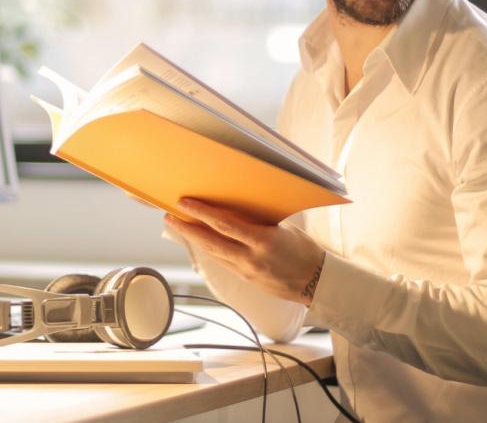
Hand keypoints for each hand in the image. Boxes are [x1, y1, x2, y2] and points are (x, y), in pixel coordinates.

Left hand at [165, 198, 325, 305]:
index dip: (201, 213)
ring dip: (193, 240)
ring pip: (213, 254)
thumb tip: (237, 207)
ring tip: (179, 226)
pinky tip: (200, 241)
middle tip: (169, 216)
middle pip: (210, 242)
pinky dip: (209, 249)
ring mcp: (246, 271)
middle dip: (187, 229)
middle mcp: (251, 258)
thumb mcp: (284, 229)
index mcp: (263, 241)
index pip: (225, 224)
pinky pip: (222, 262)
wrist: (317, 283)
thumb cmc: (305, 251)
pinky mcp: (246, 280)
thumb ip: (259, 220)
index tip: (185, 203)